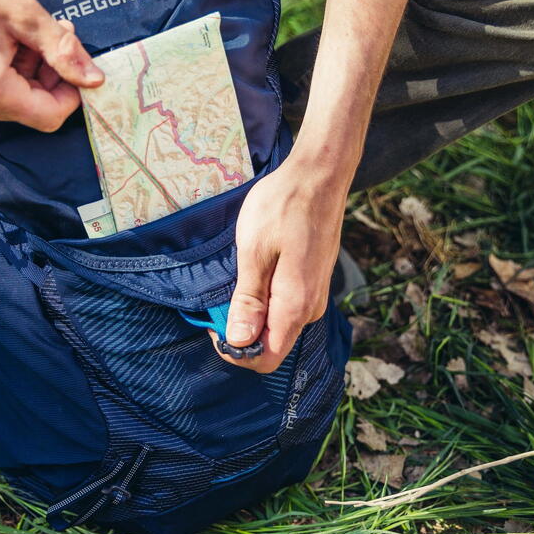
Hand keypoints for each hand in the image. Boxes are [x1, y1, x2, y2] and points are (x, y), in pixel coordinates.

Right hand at [0, 0, 102, 130]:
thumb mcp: (22, 12)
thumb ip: (62, 50)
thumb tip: (95, 79)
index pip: (49, 116)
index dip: (69, 93)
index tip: (70, 63)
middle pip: (27, 110)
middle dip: (43, 78)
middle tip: (42, 38)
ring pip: (4, 106)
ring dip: (19, 77)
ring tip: (11, 38)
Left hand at [214, 151, 349, 372]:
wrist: (319, 175)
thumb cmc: (282, 206)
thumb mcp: (254, 251)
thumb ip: (249, 300)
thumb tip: (240, 343)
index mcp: (296, 305)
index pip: (267, 358)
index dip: (237, 352)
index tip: (215, 326)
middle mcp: (311, 308)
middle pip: (272, 343)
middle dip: (241, 331)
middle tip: (219, 297)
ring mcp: (315, 295)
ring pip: (278, 324)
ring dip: (252, 312)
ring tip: (237, 276)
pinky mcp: (312, 282)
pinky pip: (285, 306)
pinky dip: (264, 298)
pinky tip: (254, 270)